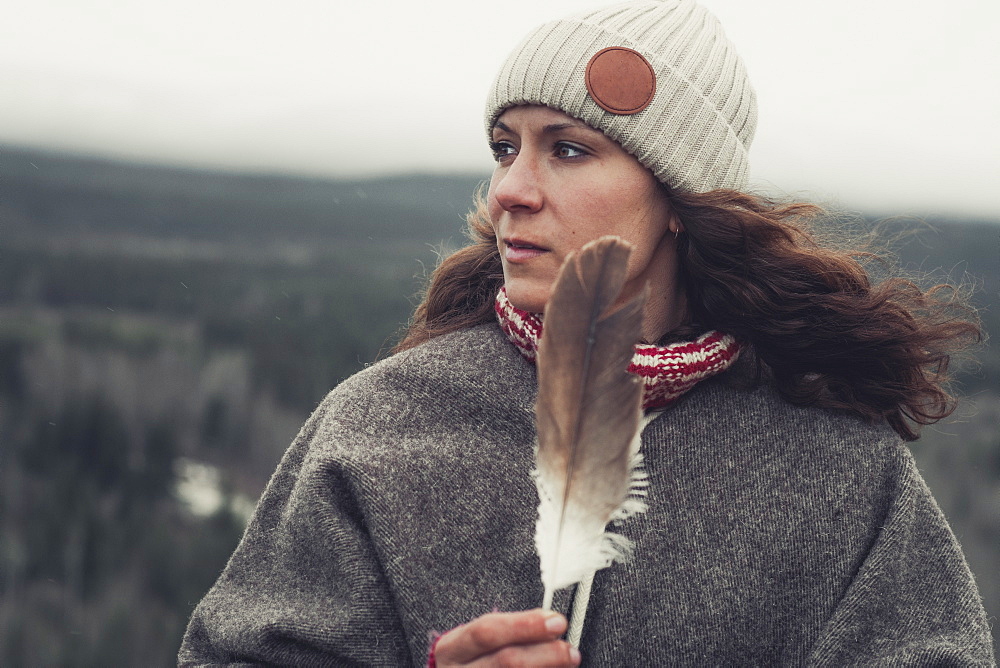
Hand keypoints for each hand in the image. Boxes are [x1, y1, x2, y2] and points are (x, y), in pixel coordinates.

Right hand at [434, 608, 580, 666]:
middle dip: (545, 654)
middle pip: (507, 662)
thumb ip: (510, 631)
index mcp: (453, 650)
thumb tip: (550, 623)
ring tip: (568, 663)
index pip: (488, 632)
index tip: (556, 622)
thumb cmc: (472, 663)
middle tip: (569, 650)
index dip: (525, 626)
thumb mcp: (477, 643)